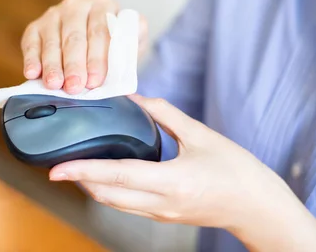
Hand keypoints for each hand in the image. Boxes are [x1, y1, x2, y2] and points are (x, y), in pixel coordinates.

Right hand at [21, 0, 147, 93]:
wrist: (96, 43)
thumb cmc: (116, 44)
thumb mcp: (132, 40)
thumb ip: (134, 39)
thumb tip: (129, 44)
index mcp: (104, 4)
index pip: (100, 32)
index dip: (97, 58)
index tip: (96, 81)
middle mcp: (77, 4)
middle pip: (75, 37)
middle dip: (74, 64)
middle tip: (75, 86)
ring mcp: (54, 14)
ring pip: (53, 41)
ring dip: (53, 65)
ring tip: (55, 84)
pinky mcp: (36, 26)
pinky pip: (31, 42)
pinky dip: (31, 58)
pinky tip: (32, 73)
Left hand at [48, 94, 283, 229]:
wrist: (257, 207)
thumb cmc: (237, 171)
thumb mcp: (202, 135)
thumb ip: (166, 115)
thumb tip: (137, 98)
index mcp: (172, 181)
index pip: (117, 176)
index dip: (83, 171)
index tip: (57, 169)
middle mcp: (161, 204)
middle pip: (107, 195)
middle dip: (79, 180)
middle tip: (58, 164)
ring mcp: (161, 215)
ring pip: (114, 204)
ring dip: (92, 187)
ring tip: (76, 168)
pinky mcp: (164, 217)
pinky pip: (127, 207)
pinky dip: (110, 192)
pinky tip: (106, 176)